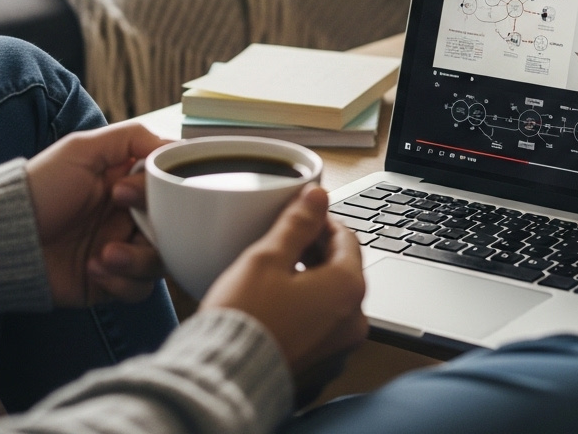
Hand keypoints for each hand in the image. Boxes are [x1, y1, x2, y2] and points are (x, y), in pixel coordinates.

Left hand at [24, 122, 170, 306]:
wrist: (4, 238)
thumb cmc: (41, 187)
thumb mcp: (83, 148)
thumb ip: (133, 137)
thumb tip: (175, 144)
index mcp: (129, 186)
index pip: (172, 190)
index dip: (161, 193)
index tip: (124, 192)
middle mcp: (131, 219)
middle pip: (175, 230)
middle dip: (155, 231)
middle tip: (120, 222)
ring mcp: (122, 251)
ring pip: (161, 262)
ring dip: (137, 260)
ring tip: (104, 254)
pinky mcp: (110, 283)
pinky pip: (139, 290)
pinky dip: (122, 282)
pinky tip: (93, 269)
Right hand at [201, 185, 366, 401]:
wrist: (223, 381)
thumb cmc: (244, 320)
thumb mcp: (266, 258)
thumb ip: (297, 223)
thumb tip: (316, 196)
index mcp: (348, 289)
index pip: (347, 239)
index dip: (323, 222)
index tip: (302, 216)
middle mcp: (353, 322)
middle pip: (343, 271)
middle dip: (317, 252)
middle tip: (285, 243)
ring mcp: (339, 349)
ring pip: (333, 302)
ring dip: (312, 283)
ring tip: (277, 275)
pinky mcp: (321, 368)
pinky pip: (321, 330)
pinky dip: (306, 314)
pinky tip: (277, 309)